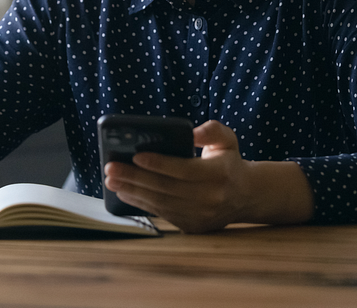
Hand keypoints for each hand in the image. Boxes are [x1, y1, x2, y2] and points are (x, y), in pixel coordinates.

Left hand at [104, 120, 312, 232]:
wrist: (246, 196)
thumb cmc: (228, 162)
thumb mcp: (227, 139)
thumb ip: (212, 130)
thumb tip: (191, 133)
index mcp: (219, 174)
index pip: (184, 169)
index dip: (159, 163)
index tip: (136, 155)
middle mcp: (211, 198)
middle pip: (166, 188)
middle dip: (135, 177)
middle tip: (111, 167)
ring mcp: (201, 216)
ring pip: (161, 203)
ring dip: (132, 191)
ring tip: (111, 180)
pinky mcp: (192, 227)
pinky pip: (162, 214)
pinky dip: (141, 203)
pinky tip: (125, 192)